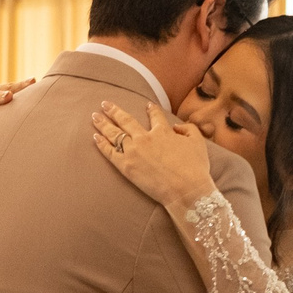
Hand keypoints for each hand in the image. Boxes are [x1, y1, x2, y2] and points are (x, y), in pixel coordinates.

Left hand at [90, 102, 215, 211]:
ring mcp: (133, 151)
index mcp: (163, 131)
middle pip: (126, 120)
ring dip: (103, 123)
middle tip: (105, 104)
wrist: (185, 189)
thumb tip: (177, 127)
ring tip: (94, 116)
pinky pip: (110, 152)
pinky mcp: (125, 166)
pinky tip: (95, 136)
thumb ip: (189, 129)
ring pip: (114, 133)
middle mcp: (145, 137)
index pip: (155, 116)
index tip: (147, 105)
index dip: (151, 109)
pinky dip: (101, 144)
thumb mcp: (198, 142)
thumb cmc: (195, 168)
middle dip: (115, 111)